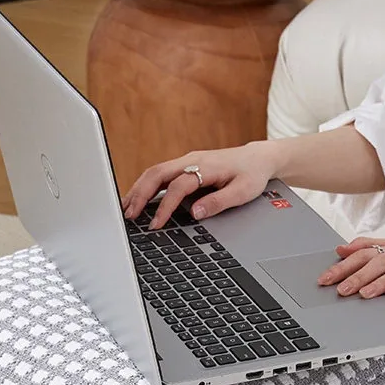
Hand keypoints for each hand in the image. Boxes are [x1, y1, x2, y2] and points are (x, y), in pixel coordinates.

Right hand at [121, 142, 277, 229]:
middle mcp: (191, 160)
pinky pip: (159, 175)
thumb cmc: (252, 175)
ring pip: (154, 173)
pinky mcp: (184, 167)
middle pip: (157, 174)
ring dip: (138, 190)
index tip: (156, 224)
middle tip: (129, 216)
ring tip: (126, 210)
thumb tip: (196, 214)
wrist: (258, 159)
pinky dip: (145, 187)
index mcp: (205, 166)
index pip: (178, 186)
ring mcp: (186, 162)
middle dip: (140, 195)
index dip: (165, 206)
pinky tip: (137, 200)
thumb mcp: (242, 192)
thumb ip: (219, 202)